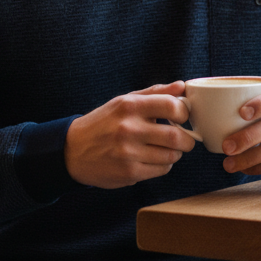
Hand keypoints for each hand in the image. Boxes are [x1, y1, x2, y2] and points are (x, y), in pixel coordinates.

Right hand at [64, 82, 196, 188]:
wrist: (73, 150)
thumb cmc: (103, 123)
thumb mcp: (125, 101)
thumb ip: (155, 93)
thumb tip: (182, 87)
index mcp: (130, 106)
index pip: (171, 106)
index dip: (184, 112)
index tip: (182, 116)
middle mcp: (129, 129)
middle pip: (176, 137)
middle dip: (187, 139)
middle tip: (184, 137)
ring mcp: (128, 153)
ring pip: (171, 156)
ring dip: (175, 153)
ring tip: (165, 148)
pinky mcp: (129, 173)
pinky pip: (161, 170)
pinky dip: (163, 165)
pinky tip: (153, 158)